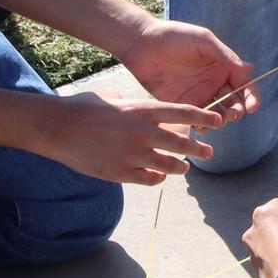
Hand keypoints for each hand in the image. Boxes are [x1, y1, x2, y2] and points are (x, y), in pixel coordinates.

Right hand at [45, 90, 223, 184]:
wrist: (58, 127)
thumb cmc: (84, 107)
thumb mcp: (115, 97)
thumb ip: (135, 107)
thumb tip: (146, 113)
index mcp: (142, 110)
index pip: (183, 114)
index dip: (204, 118)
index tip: (218, 121)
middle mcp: (142, 133)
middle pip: (182, 144)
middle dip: (200, 149)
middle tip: (209, 153)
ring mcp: (132, 155)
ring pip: (169, 166)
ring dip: (180, 167)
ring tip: (185, 168)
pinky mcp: (120, 172)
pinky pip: (149, 179)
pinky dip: (157, 178)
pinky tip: (159, 176)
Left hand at [122, 17, 257, 123]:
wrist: (142, 44)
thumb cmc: (174, 36)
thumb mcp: (202, 40)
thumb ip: (225, 55)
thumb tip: (250, 70)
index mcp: (223, 66)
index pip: (245, 84)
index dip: (252, 97)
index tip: (252, 107)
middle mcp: (214, 82)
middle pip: (234, 102)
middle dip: (237, 111)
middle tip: (232, 114)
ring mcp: (199, 94)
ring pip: (217, 114)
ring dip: (221, 120)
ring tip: (217, 121)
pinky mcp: (182, 104)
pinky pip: (197, 119)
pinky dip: (202, 125)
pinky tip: (200, 125)